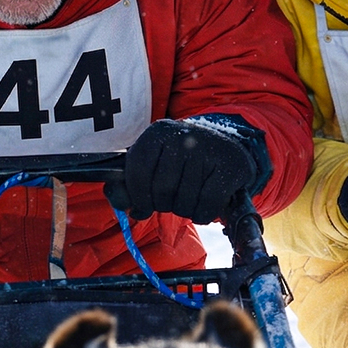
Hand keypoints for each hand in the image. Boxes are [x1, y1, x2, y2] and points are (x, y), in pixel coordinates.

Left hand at [110, 118, 259, 222]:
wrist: (226, 147)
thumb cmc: (181, 161)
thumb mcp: (152, 163)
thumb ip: (129, 182)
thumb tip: (118, 200)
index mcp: (157, 133)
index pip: (137, 172)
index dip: (138, 197)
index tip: (143, 206)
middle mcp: (182, 136)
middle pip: (162, 190)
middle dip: (163, 204)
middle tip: (171, 199)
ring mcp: (208, 150)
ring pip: (184, 202)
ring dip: (183, 210)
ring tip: (188, 198)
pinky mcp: (229, 166)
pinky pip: (206, 207)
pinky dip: (202, 215)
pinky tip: (203, 205)